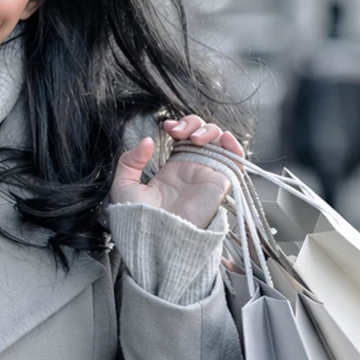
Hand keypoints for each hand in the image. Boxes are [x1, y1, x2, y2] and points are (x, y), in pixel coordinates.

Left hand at [109, 116, 243, 228]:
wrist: (153, 236)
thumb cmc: (138, 218)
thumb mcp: (124, 186)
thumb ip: (130, 161)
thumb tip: (147, 141)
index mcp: (172, 168)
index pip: (183, 137)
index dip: (178, 125)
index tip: (166, 127)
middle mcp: (192, 169)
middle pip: (202, 133)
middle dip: (192, 123)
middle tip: (178, 132)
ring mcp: (207, 174)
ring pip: (219, 141)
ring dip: (209, 130)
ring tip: (193, 137)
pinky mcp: (220, 182)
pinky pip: (236, 161)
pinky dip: (234, 145)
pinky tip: (222, 139)